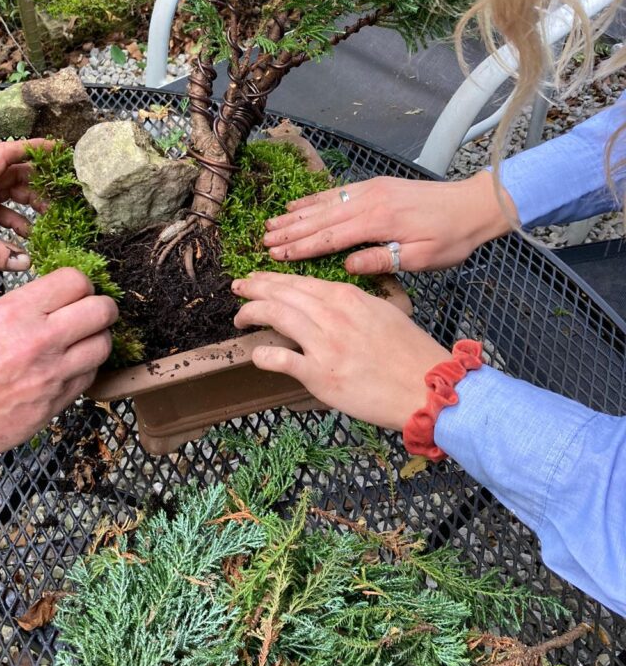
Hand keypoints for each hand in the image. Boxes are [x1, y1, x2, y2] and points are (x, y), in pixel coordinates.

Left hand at [0, 139, 50, 274]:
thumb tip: (25, 261)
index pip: (5, 155)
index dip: (33, 149)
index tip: (58, 150)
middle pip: (10, 175)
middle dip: (37, 183)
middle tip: (61, 195)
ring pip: (3, 195)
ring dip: (25, 206)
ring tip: (48, 220)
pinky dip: (9, 224)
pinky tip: (21, 241)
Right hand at [0, 268, 117, 522]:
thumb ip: (20, 308)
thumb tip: (52, 300)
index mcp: (15, 313)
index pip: (76, 281)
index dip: (80, 284)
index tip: (76, 291)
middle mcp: (40, 342)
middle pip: (102, 311)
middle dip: (101, 309)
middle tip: (91, 313)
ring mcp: (52, 376)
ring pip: (103, 346)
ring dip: (96, 340)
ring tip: (79, 343)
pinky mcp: (55, 405)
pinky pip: (89, 378)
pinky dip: (84, 370)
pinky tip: (66, 369)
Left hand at [232, 271, 448, 429]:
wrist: (427, 387)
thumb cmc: (412, 353)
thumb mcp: (386, 312)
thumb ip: (356, 303)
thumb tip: (335, 299)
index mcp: (348, 298)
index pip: (300, 282)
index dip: (273, 279)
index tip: (257, 279)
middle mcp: (332, 315)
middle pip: (281, 294)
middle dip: (254, 289)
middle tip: (238, 289)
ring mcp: (324, 345)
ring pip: (275, 317)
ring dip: (251, 314)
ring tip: (239, 318)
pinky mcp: (320, 375)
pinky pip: (280, 359)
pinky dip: (263, 355)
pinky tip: (256, 354)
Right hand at [262, 170, 517, 274]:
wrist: (474, 204)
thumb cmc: (451, 238)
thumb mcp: (421, 258)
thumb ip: (382, 260)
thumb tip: (347, 266)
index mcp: (379, 222)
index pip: (331, 237)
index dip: (302, 248)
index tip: (277, 256)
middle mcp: (369, 201)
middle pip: (321, 218)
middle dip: (290, 231)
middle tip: (263, 241)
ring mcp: (371, 189)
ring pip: (325, 203)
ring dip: (296, 214)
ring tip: (271, 224)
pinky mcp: (376, 185)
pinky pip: (338, 193)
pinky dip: (314, 199)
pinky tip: (298, 205)